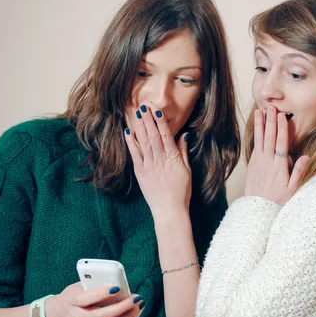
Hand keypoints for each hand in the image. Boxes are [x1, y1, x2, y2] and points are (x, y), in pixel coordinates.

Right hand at [45, 284, 143, 316]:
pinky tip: (133, 315)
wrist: (56, 316)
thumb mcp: (76, 287)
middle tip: (136, 298)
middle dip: (122, 307)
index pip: (87, 299)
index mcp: (72, 301)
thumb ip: (93, 285)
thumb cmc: (71, 297)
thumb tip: (116, 282)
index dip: (102, 293)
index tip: (117, 287)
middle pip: (102, 316)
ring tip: (139, 306)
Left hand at [125, 105, 191, 219]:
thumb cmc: (181, 192)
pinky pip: (135, 155)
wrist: (170, 210)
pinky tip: (128, 132)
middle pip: (153, 135)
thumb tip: (184, 135)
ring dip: (139, 126)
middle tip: (143, 106)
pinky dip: (131, 143)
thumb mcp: (187, 171)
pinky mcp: (140, 173)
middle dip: (148, 119)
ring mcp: (149, 166)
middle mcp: (160, 159)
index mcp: (173, 158)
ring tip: (136, 113)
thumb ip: (183, 152)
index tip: (155, 110)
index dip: (160, 121)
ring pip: (143, 142)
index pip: (166, 135)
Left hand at [244, 106, 309, 205]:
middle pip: (269, 137)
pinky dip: (255, 136)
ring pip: (259, 139)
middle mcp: (267, 161)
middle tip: (271, 107)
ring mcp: (258, 162)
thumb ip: (299, 172)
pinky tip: (256, 129)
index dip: (282, 128)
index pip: (281, 143)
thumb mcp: (292, 189)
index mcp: (279, 166)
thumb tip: (307, 156)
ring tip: (259, 112)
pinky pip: (254, 147)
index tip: (282, 116)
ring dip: (260, 125)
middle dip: (270, 121)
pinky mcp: (252, 165)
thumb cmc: (277, 201)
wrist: (257, 210)